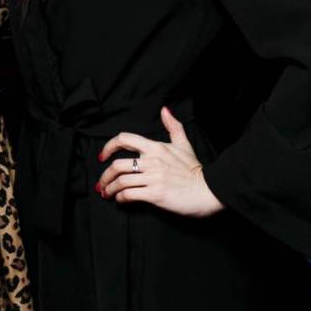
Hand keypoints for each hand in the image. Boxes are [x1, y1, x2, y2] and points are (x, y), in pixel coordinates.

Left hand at [97, 106, 223, 217]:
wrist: (208, 191)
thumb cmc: (194, 170)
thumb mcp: (184, 144)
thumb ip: (173, 127)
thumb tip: (165, 110)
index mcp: (156, 147)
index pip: (124, 139)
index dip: (108, 147)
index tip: (102, 156)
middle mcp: (152, 161)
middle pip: (116, 165)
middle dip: (104, 176)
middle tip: (101, 184)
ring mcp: (153, 178)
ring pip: (121, 181)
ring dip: (110, 189)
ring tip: (108, 194)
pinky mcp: (155, 194)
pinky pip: (129, 194)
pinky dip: (121, 198)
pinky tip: (121, 200)